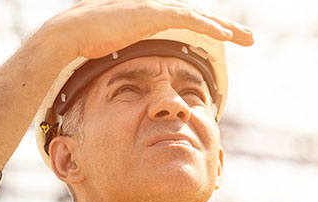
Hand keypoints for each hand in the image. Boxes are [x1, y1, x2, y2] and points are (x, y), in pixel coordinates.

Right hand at [42, 0, 254, 59]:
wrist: (69, 36)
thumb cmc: (85, 47)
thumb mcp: (115, 54)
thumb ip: (128, 58)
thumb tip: (130, 75)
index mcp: (150, 18)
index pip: (188, 22)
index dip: (209, 29)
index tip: (227, 40)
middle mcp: (155, 9)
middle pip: (200, 18)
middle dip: (226, 27)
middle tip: (248, 37)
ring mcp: (154, 8)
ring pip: (200, 17)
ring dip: (225, 27)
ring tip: (247, 37)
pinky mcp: (152, 13)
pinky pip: (189, 20)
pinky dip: (208, 26)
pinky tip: (225, 34)